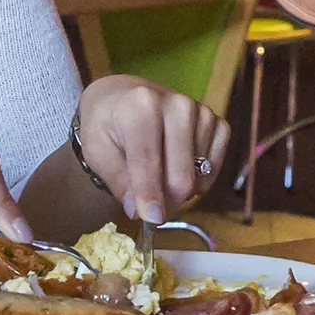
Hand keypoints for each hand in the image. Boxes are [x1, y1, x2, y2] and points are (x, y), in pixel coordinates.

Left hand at [76, 73, 226, 225]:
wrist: (123, 95)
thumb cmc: (106, 123)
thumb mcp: (96, 151)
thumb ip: (117, 180)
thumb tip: (140, 212)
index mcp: (142, 107)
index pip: (150, 162)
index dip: (150, 197)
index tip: (150, 219)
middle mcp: (178, 106)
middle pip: (182, 176)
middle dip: (166, 201)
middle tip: (151, 208)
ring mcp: (202, 113)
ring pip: (200, 176)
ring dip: (180, 189)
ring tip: (160, 179)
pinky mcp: (217, 122)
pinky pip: (216, 165)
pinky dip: (201, 178)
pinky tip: (182, 170)